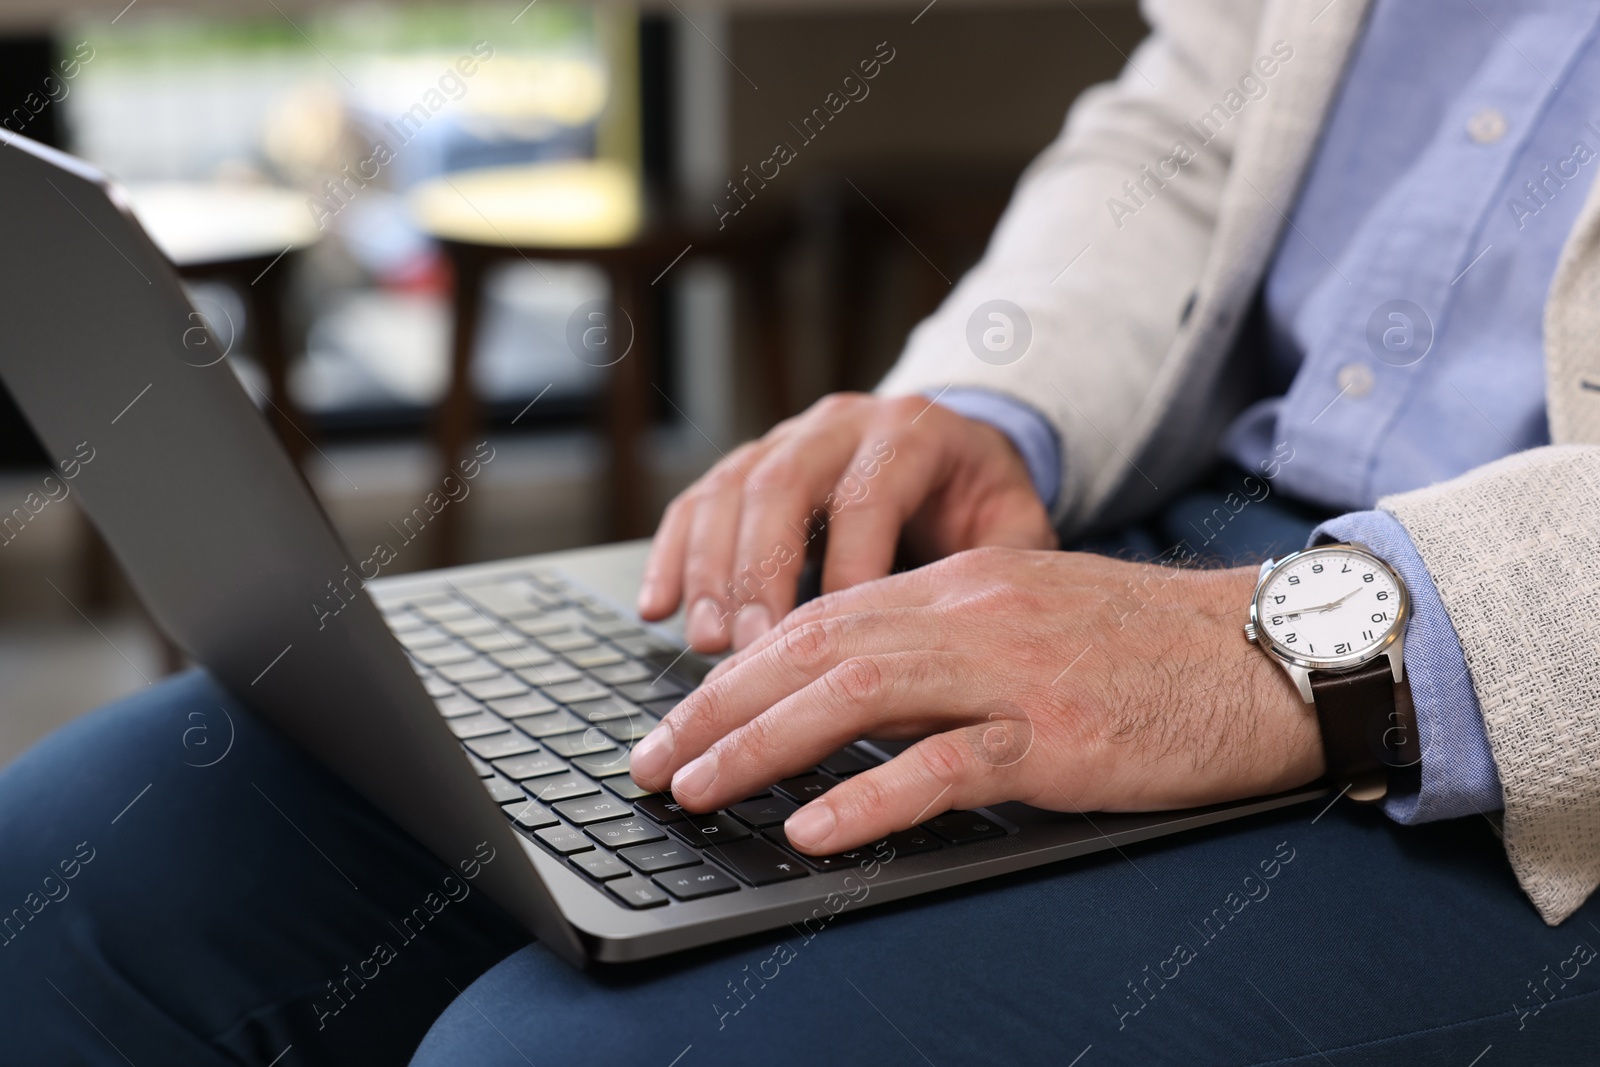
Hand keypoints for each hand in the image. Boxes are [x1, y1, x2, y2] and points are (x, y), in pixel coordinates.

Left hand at [629, 547, 1320, 855]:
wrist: (1266, 652)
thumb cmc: (1146, 648)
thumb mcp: (1028, 619)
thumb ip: (940, 645)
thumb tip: (847, 694)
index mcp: (959, 586)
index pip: (818, 619)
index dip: (735, 671)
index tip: (678, 718)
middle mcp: (971, 614)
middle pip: (814, 648)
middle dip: (716, 707)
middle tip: (649, 761)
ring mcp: (1014, 671)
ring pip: (859, 693)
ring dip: (762, 744)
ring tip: (697, 789)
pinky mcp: (1060, 734)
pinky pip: (950, 764)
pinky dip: (871, 796)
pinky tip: (814, 827)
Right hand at [637, 392, 1056, 652]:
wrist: (956, 450)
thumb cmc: (983, 502)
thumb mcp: (1016, 525)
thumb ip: (998, 570)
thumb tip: (965, 638)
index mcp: (911, 432)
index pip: (868, 494)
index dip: (847, 565)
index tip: (837, 638)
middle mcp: (840, 424)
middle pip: (782, 486)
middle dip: (760, 572)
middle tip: (749, 647)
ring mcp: (786, 439)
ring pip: (728, 491)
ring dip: (710, 571)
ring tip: (708, 642)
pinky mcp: (748, 464)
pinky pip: (696, 502)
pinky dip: (671, 556)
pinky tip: (657, 608)